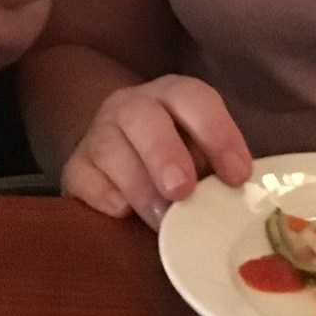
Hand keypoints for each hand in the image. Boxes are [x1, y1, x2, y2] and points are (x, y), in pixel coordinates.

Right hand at [61, 75, 251, 229]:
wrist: (116, 156)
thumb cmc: (175, 160)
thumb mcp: (200, 154)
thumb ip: (217, 171)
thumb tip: (240, 205)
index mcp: (173, 96)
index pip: (195, 99)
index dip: (218, 133)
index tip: (237, 175)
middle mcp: (132, 107)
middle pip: (144, 118)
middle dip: (164, 153)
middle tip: (182, 191)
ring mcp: (99, 135)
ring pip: (110, 149)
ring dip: (139, 187)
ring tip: (162, 219)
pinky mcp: (75, 168)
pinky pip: (84, 179)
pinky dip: (106, 197)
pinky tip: (124, 214)